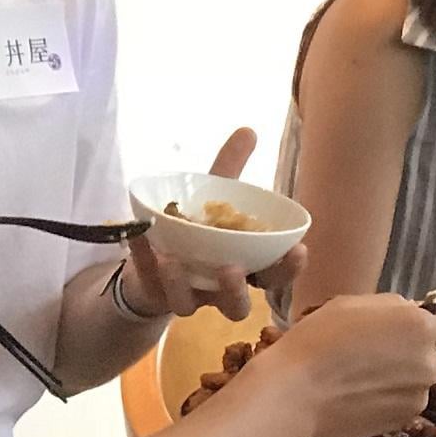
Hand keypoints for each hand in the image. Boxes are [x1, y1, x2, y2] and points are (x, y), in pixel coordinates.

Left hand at [118, 127, 303, 323]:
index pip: (274, 277)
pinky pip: (146, 282)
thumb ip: (231, 168)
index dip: (289, 269)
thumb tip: (249, 129)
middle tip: (232, 269)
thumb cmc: (196, 231)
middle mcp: (216, 290)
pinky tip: (137, 235)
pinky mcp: (152, 294)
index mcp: (243, 268)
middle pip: (236, 306)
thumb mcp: (213, 197)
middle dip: (236, 292)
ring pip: (188, 305)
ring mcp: (183, 296)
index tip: (298, 250)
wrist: (151, 259)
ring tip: (173, 260)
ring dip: (181, 284)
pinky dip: (141, 259)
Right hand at [251, 294, 435, 436]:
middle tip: (373, 359)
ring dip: (400, 381)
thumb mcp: (352, 303)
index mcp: (419, 326)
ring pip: (417, 383)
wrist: (296, 392)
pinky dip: (388, 402)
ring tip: (362, 382)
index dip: (419, 330)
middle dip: (410, 356)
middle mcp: (428, 361)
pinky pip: (403, 405)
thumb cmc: (317, 339)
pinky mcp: (403, 422)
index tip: (396, 335)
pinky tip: (359, 399)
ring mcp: (419, 396)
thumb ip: (390, 308)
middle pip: (430, 356)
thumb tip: (407, 314)